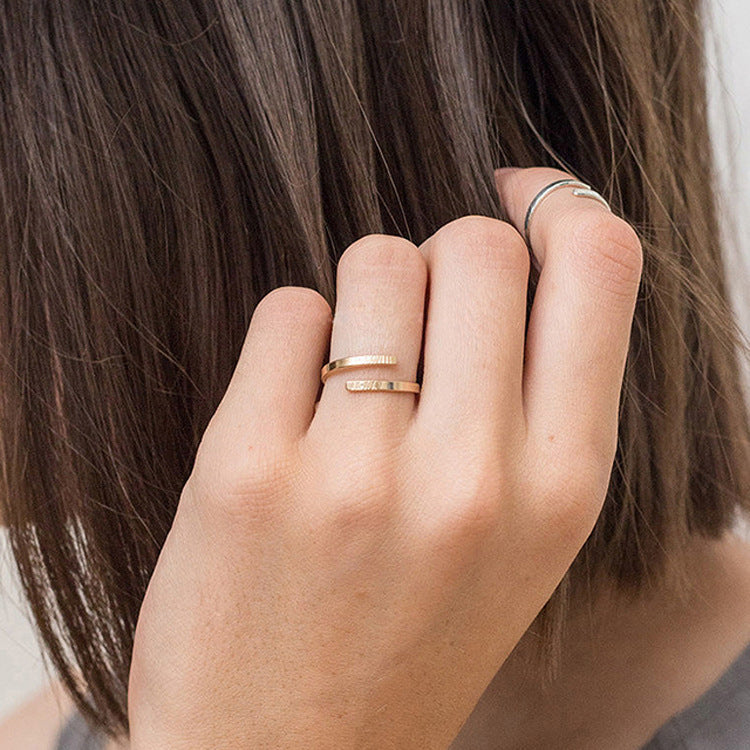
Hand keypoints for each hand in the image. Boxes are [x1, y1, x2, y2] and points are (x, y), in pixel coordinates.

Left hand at [127, 166, 642, 748]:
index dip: (554, 205)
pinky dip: (289, 340)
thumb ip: (535, 392)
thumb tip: (514, 246)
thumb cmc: (410, 634)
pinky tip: (289, 414)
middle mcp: (474, 477)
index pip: (599, 265)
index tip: (512, 197)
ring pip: (375, 259)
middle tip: (414, 326)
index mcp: (563, 486)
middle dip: (441, 261)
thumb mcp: (519, 531)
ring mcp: (356, 474)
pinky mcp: (247, 469)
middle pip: (475, 244)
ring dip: (362, 296)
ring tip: (349, 380)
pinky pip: (285, 311)